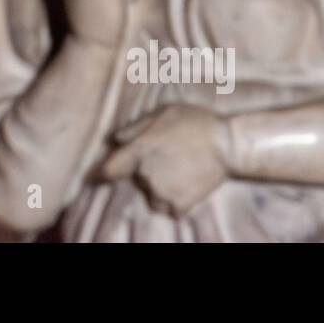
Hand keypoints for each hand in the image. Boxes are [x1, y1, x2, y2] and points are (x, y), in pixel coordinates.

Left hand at [99, 105, 228, 215]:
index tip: (96, 178)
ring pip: (154, 198)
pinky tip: (188, 187)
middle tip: (169, 160)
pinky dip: (178, 203)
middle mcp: (146, 173)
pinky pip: (172, 210)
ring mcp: (162, 191)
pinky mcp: (180, 204)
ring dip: (162, 191)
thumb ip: (135, 127)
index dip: (101, 174)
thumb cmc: (195, 122)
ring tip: (180, 174)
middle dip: (148, 173)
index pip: (109, 169)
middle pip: (138, 181)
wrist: (227, 143)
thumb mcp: (163, 113)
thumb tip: (115, 139)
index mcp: (138, 150)